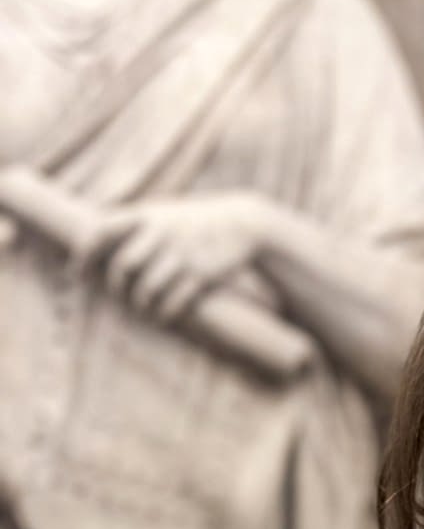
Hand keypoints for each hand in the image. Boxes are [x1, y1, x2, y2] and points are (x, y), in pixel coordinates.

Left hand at [82, 192, 265, 325]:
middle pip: (123, 265)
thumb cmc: (192, 222)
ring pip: (147, 288)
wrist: (241, 223)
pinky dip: (164, 313)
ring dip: (140, 304)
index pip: (102, 232)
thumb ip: (132, 224)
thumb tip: (93, 242)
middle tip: (119, 294)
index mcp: (146, 215)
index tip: (76, 275)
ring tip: (142, 309)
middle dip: (117, 286)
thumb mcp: (162, 212)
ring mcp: (182, 253)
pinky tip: (162, 316)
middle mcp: (161, 232)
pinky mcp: (202, 274)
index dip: (85, 255)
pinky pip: (174, 301)